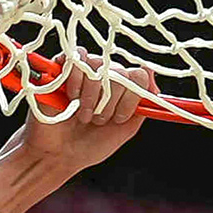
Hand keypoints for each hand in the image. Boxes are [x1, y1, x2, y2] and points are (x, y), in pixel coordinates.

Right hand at [23, 72, 148, 175]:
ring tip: (82, 115)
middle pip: (120, 71)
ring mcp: (84, 71)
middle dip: (109, 101)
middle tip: (95, 120)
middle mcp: (105, 77)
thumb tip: (154, 82)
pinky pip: (76, 57)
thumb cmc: (88, 145)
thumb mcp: (124, 130)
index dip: (130, 97)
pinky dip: (76, 77)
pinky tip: (71, 96)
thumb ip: (141, 107)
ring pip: (99, 65)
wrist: (57, 155)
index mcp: (122, 90)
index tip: (119, 118)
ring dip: (91, 95)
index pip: (138, 77)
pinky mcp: (62, 68)